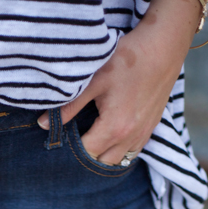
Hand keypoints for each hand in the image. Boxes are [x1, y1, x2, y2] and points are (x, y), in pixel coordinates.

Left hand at [37, 0, 207, 164]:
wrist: (164, 45)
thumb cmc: (128, 59)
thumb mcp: (94, 80)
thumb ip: (68, 106)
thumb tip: (43, 124)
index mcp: (114, 128)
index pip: (85, 154)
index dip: (69, 150)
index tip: (58, 141)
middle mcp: (130, 138)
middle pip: (101, 163)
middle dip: (84, 157)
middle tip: (70, 142)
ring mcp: (143, 134)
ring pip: (117, 161)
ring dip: (102, 156)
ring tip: (87, 142)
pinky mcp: (151, 127)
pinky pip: (131, 152)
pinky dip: (118, 150)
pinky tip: (107, 139)